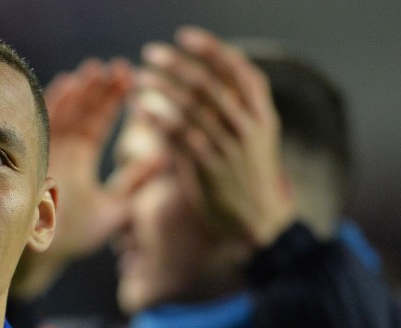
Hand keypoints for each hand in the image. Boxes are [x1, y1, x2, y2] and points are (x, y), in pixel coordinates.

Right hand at [12, 59, 134, 298]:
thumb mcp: (115, 207)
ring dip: (78, 91)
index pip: (98, 124)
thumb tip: (165, 159)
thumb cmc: (75, 236)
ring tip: (96, 70)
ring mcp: (45, 152)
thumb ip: (135, 182)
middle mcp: (61, 152)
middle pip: (80, 112)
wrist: (43, 254)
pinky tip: (69, 84)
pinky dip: (54, 105)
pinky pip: (42, 126)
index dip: (111, 101)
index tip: (128, 78)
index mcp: (80, 160)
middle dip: (97, 90)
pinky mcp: (32, 156)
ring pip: (63, 113)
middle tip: (116, 68)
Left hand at [136, 26, 295, 249]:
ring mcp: (227, 149)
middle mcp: (247, 127)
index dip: (210, 49)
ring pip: (188, 109)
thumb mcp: (260, 133)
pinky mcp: (208, 170)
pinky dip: (157, 120)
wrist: (259, 218)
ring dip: (160, 89)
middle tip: (150, 53)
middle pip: (207, 84)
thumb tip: (217, 68)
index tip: (184, 36)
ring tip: (138, 78)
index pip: (237, 69)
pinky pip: (178, 139)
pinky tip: (140, 109)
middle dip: (175, 64)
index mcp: (262, 112)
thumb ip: (241, 103)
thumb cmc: (251, 170)